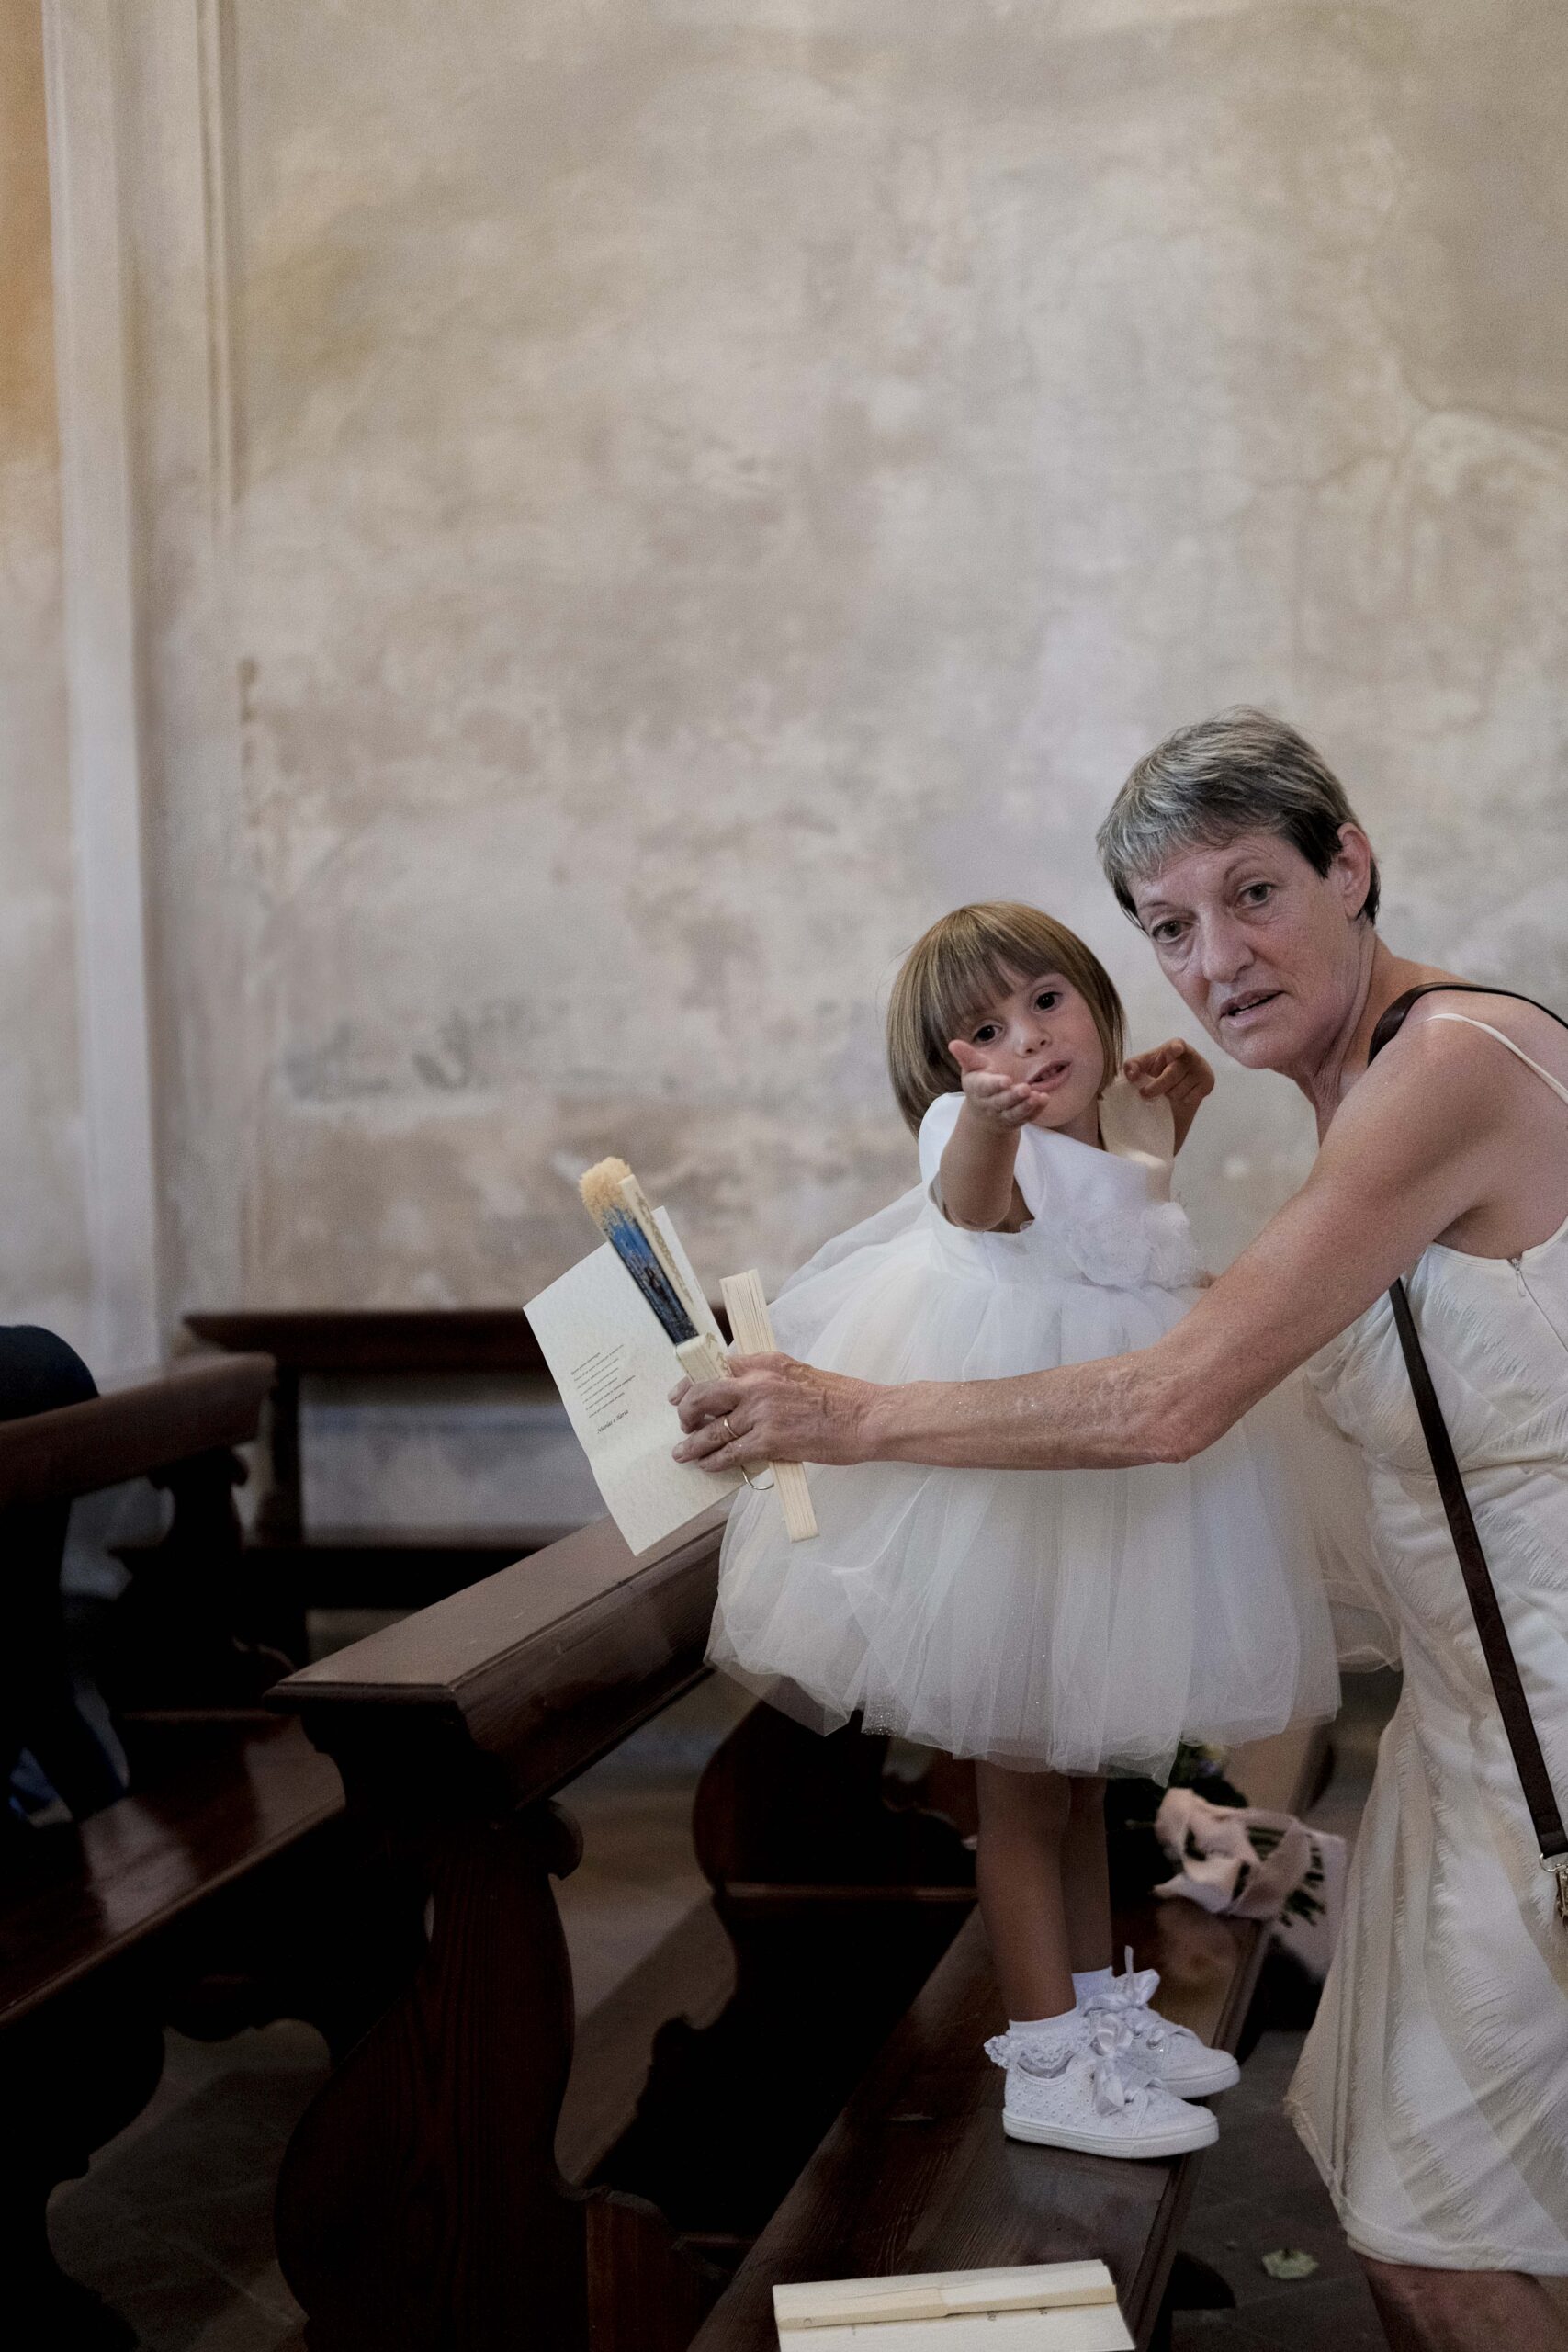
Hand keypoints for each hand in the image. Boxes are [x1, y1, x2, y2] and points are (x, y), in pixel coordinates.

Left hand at [670, 1353, 879, 1472]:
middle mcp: (757, 1382)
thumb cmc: (839, 1399)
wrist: (866, 1417)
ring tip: (683, 1454)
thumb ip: (766, 1380)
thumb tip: (740, 1397)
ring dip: (693, 1444)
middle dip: (686, 1413)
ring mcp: (761, 1412)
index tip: (679, 1395)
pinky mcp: (769, 1440)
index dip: (690, 1383)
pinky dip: (714, 1461)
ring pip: (712, 1430)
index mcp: (765, 1362)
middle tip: (683, 1426)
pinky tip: (708, 1466)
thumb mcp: (796, 1374)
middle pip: (702, 1395)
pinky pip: (730, 1453)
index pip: (715, 1368)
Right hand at [948, 1037, 1051, 1128]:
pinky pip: (1028, 1116)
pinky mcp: (1018, 1120)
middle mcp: (990, 1104)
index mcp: (977, 1088)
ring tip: (1037, 1096)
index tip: (1006, 1080)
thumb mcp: (972, 1068)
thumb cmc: (979, 1083)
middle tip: (1025, 1089)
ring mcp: (1004, 1114)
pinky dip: (1036, 1110)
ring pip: (1015, 1112)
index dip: (994, 1085)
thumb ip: (966, 1056)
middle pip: (1001, 1102)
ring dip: (1026, 1106)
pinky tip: (1045, 1099)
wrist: (983, 1115)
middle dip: (1013, 1096)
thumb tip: (953, 1043)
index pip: (984, 1087)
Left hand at [1123, 1038, 1213, 1147]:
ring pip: (1179, 1091)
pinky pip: (1189, 1099)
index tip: (1176, 1049)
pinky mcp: (1208, 1084)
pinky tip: (1180, 1093)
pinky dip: (1180, 1100)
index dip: (1176, 1048)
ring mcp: (1202, 1070)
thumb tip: (1131, 1074)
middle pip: (1171, 1076)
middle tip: (1144, 1093)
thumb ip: (1132, 1066)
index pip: (1177, 1045)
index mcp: (1175, 1045)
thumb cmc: (1159, 1068)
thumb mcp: (1143, 1065)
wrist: (1178, 1081)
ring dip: (1168, 1095)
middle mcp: (1191, 1055)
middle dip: (1155, 1087)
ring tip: (1168, 1089)